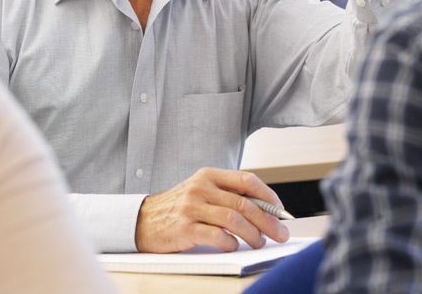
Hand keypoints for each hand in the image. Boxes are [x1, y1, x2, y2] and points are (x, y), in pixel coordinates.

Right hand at [134, 168, 290, 252]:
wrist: (141, 220)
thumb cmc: (178, 207)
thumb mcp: (200, 191)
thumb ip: (226, 195)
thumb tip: (264, 210)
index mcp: (208, 175)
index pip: (246, 180)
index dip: (268, 195)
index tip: (280, 210)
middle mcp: (200, 188)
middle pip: (244, 203)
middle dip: (268, 221)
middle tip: (280, 233)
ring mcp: (191, 208)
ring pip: (234, 220)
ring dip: (253, 234)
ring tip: (259, 243)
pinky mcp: (184, 229)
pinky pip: (217, 236)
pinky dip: (231, 243)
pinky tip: (233, 246)